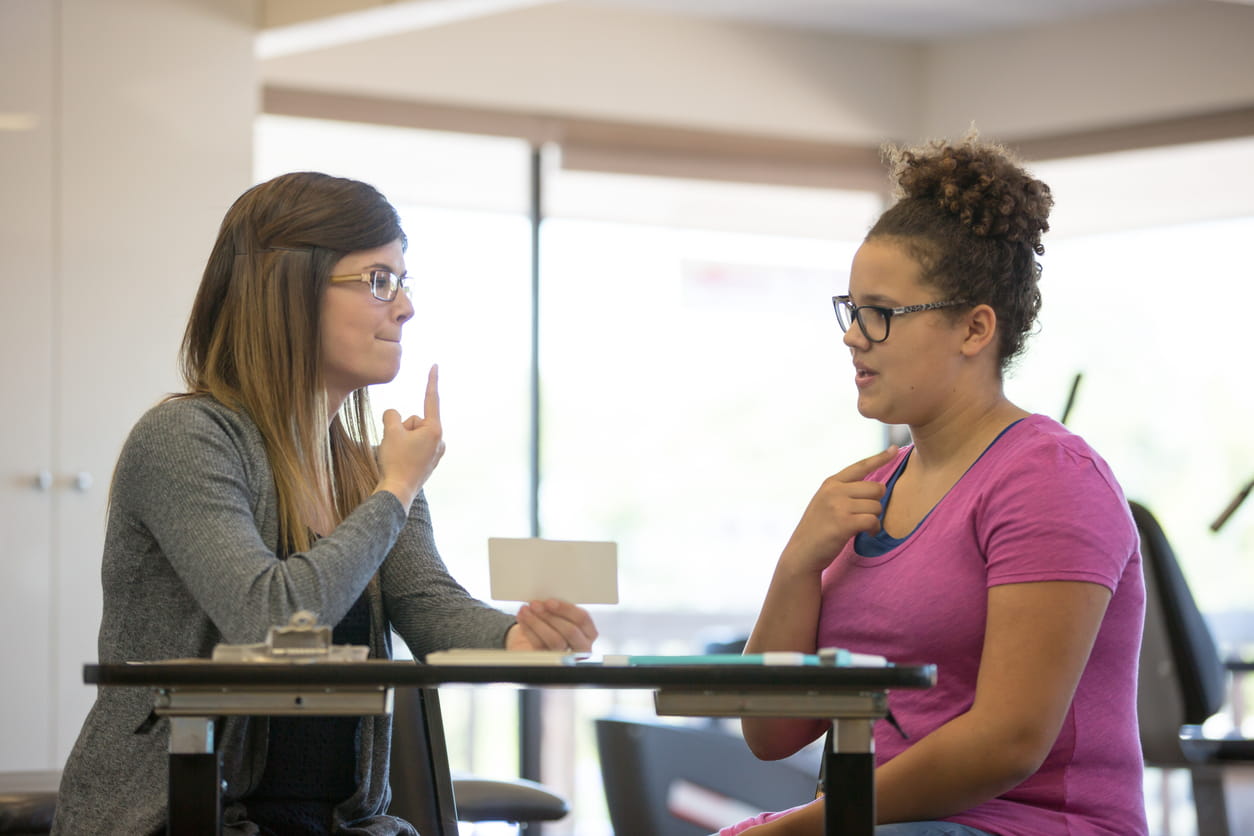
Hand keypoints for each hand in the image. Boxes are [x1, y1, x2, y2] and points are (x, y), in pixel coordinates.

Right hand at [375, 365, 444, 507]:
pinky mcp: (428, 462)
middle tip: (396, 446)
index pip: (431, 399)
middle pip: (414, 421)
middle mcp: (439, 440)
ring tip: (398, 456)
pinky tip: (401, 463)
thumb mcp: (390, 431)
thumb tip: (394, 415)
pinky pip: (412, 447)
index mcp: (435, 430)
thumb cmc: (396, 461)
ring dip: (402, 440)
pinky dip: (404, 450)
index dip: (431, 380)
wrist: (396, 492)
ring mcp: (435, 453)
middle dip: (402, 428)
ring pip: (412, 434)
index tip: (435, 365)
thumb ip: (392, 415)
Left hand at [505, 599, 597, 651]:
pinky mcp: (549, 660)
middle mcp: (581, 646)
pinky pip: (539, 645)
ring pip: (555, 640)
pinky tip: (523, 618)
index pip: (583, 619)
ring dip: (537, 622)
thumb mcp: (560, 614)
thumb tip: (547, 598)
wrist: (536, 641)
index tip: (550, 601)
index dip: (566, 609)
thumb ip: (560, 607)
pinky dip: (528, 629)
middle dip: (551, 616)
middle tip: (535, 605)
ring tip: (526, 610)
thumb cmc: (552, 623)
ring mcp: (566, 655)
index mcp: (588, 632)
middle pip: (570, 631)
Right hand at [781, 446, 897, 576]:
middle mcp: (834, 490)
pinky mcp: (844, 523)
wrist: (802, 553)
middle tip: (865, 515)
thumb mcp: (825, 502)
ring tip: (864, 527)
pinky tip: (867, 534)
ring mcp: (838, 506)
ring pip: (876, 506)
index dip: (880, 458)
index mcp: (831, 483)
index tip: (894, 449)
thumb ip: (844, 492)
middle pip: (876, 488)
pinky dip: (873, 529)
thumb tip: (874, 488)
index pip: (860, 466)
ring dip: (875, 519)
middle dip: (876, 503)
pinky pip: (872, 520)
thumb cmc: (818, 530)